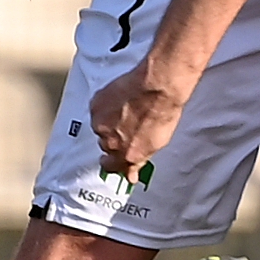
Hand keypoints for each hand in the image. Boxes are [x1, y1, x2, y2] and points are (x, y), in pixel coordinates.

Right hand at [87, 64, 186, 179]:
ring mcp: (101, 124)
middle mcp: (110, 143)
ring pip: (100, 127)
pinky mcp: (96, 106)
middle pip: (106, 145)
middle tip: (126, 125)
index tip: (115, 159)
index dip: (113, 161)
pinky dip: (106, 107)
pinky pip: (97, 110)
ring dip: (109, 122)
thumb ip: (139, 159)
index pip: (110, 167)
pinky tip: (120, 100)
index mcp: (127, 155)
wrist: (158, 86)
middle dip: (114, 138)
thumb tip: (131, 173)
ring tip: (126, 109)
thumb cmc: (163, 111)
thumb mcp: (157, 143)